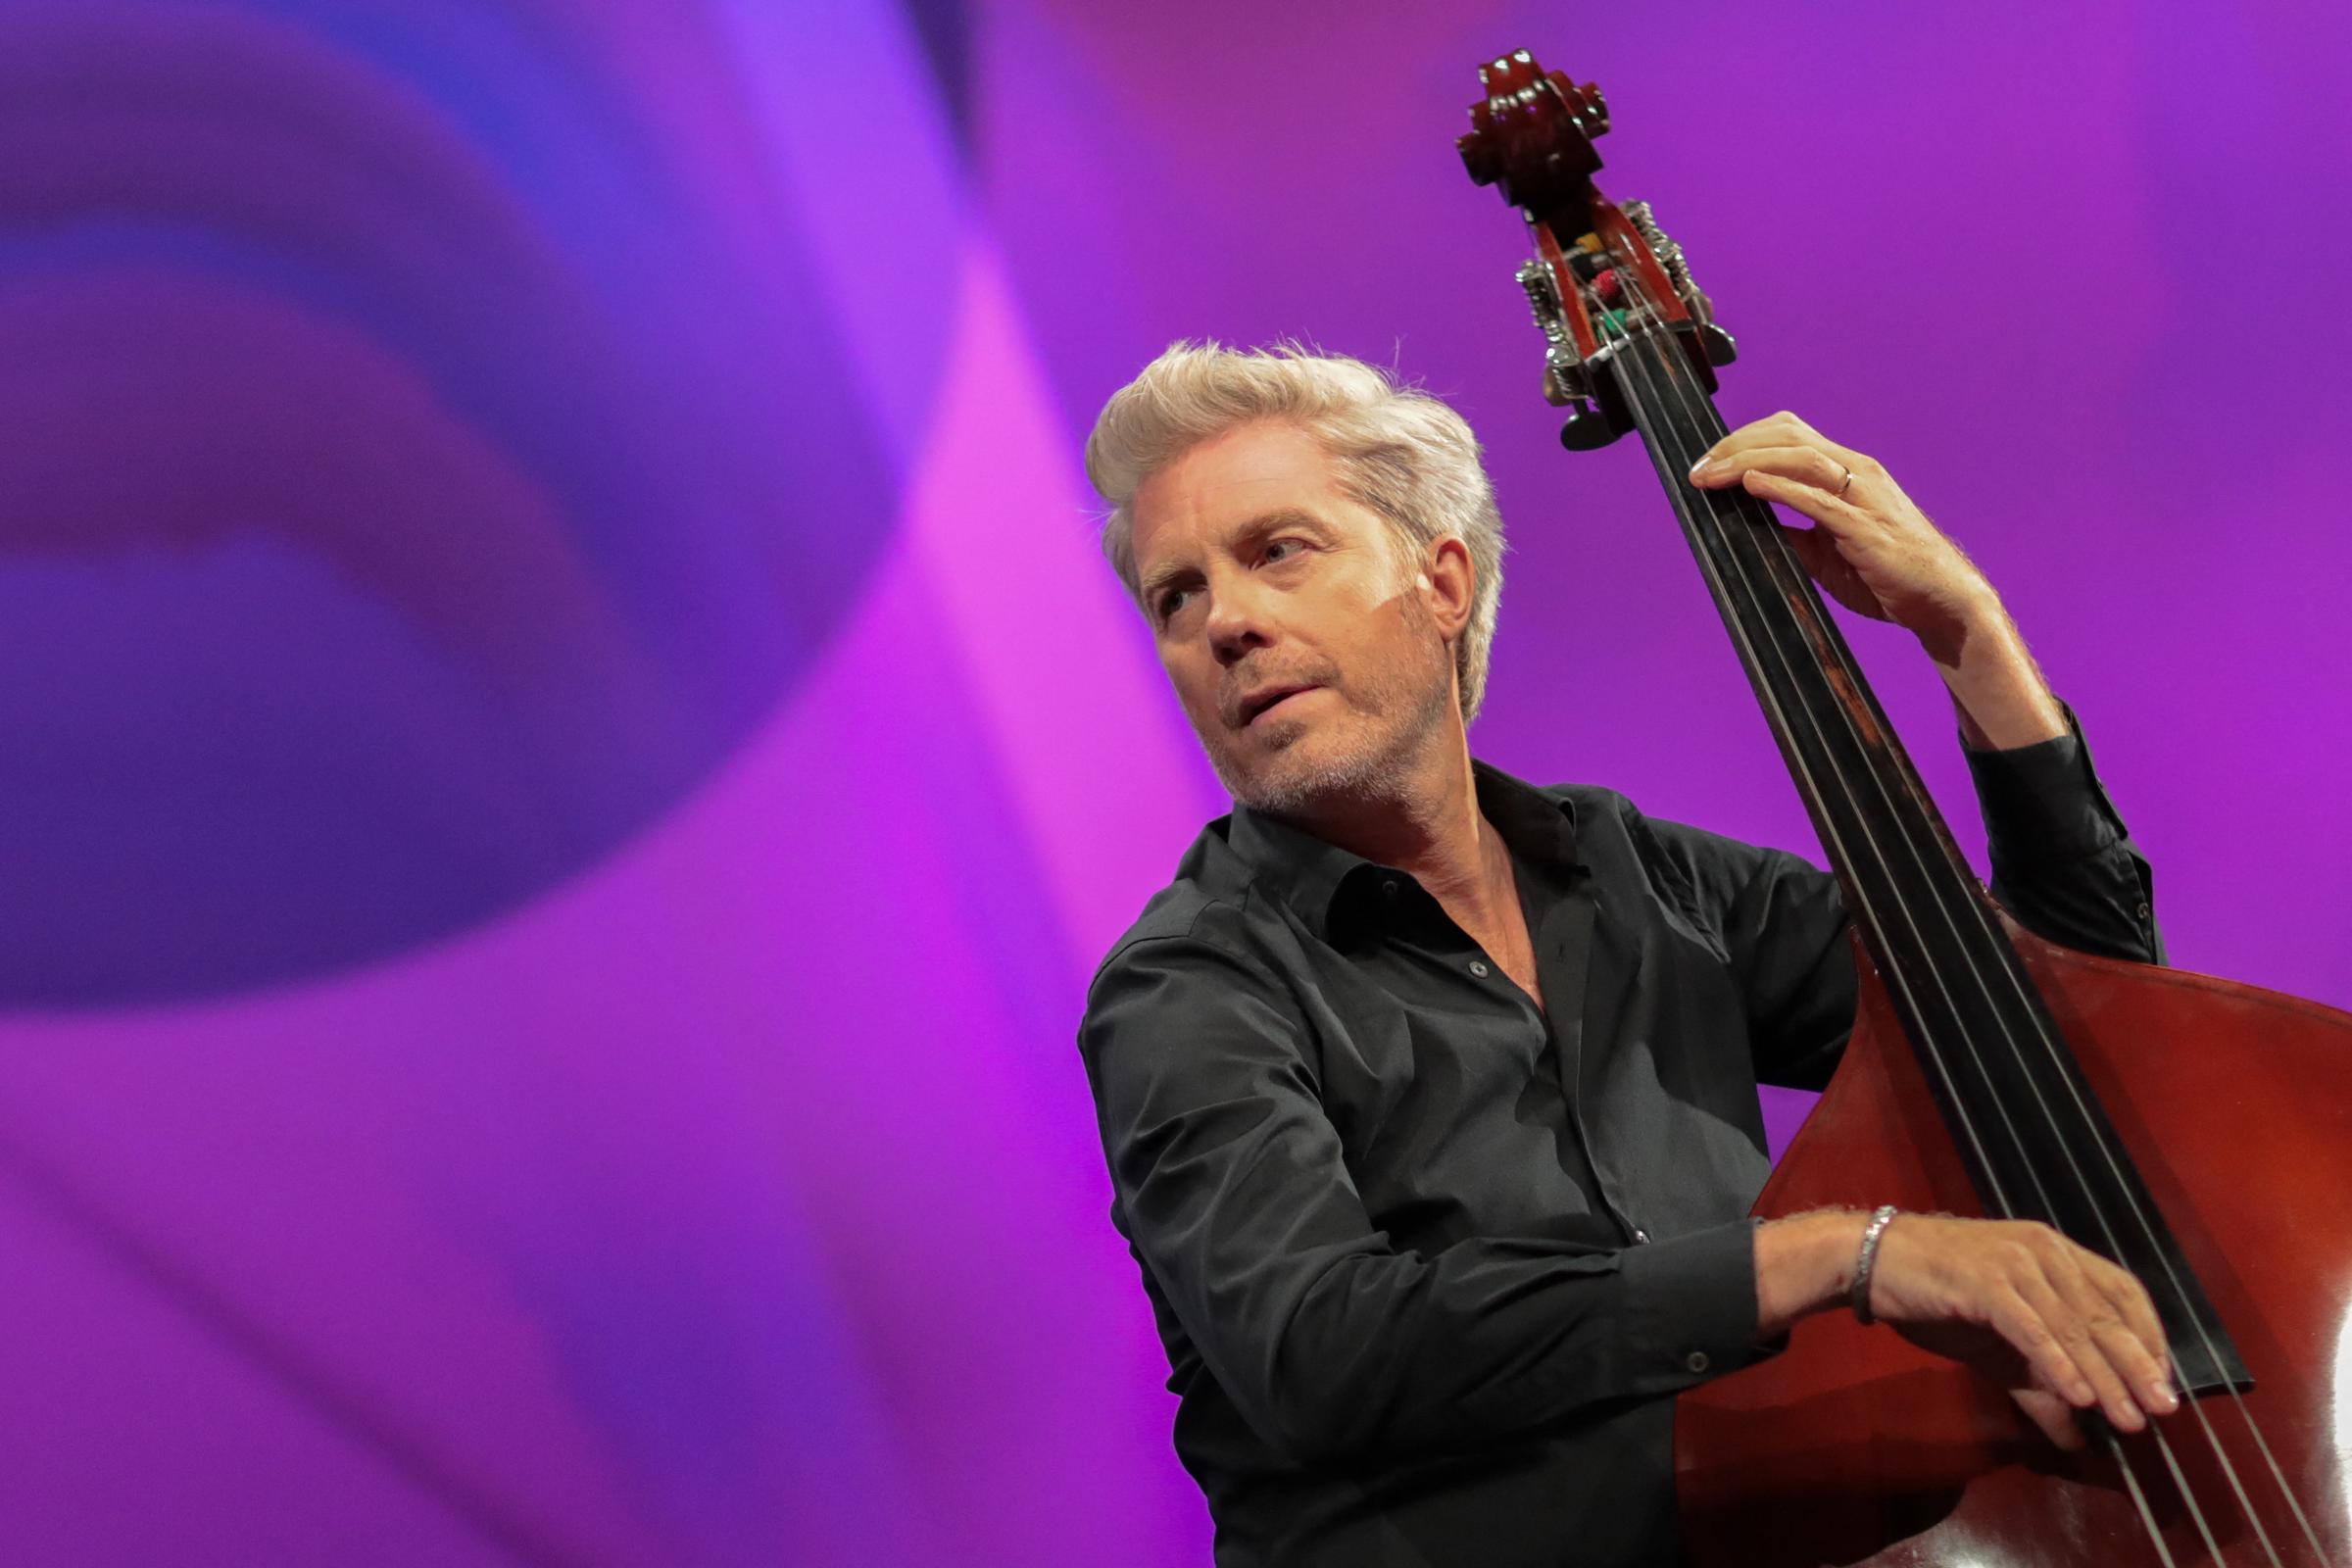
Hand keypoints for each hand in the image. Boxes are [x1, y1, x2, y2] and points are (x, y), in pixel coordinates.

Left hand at [1687, 411, 1992, 666]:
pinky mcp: (1866, 528)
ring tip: (1710, 477)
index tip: (1707, 462)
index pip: (1789, 434)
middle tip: (1697, 469)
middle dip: (1735, 446)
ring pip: (1800, 457)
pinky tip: (1750, 485)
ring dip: (1747, 462)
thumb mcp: (1824, 549)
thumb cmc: (1885, 575)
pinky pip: (1819, 499)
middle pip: (1788, 435)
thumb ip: (1789, 531)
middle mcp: (1859, 472)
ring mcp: (1865, 496)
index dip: (1743, 440)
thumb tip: (1743, 526)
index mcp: (1850, 471)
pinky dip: (1781, 488)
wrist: (1940, 600)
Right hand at [1867, 1213, 2177, 1448]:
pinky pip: (2031, 1327)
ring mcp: (2014, 1262)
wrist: (1874, 1261)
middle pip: (2103, 1312)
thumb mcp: (1999, 1346)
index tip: (2162, 1380)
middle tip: (2162, 1409)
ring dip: (2104, 1374)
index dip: (2149, 1335)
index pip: (2121, 1290)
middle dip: (2136, 1365)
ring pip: (2071, 1324)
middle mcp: (2043, 1250)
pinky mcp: (1984, 1280)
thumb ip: (2040, 1385)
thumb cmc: (1938, 1295)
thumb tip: (2078, 1440)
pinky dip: (2057, 1362)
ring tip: (2127, 1415)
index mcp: (2054, 1252)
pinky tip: (2078, 1396)